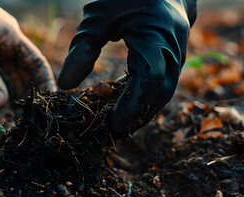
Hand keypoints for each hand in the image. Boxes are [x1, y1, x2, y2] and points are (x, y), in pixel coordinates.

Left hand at [0, 0, 56, 106]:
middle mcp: (7, 42)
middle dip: (28, 90)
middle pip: (24, 70)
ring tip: (17, 110)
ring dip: (12, 89)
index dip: (45, 82)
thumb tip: (0, 103)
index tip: (49, 100)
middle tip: (30, 112)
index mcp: (12, 37)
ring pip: (9, 71)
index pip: (36, 62)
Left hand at [57, 0, 196, 137]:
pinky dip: (144, 95)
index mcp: (157, 36)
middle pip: (161, 92)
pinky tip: (126, 104)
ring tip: (118, 124)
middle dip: (139, 115)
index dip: (132, 108)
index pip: (149, 82)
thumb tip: (65, 85)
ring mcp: (177, 52)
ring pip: (164, 90)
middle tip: (115, 132)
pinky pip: (162, 81)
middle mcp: (173, 47)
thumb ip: (82, 49)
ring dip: (142, 108)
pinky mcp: (173, 55)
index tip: (112, 126)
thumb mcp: (97, 18)